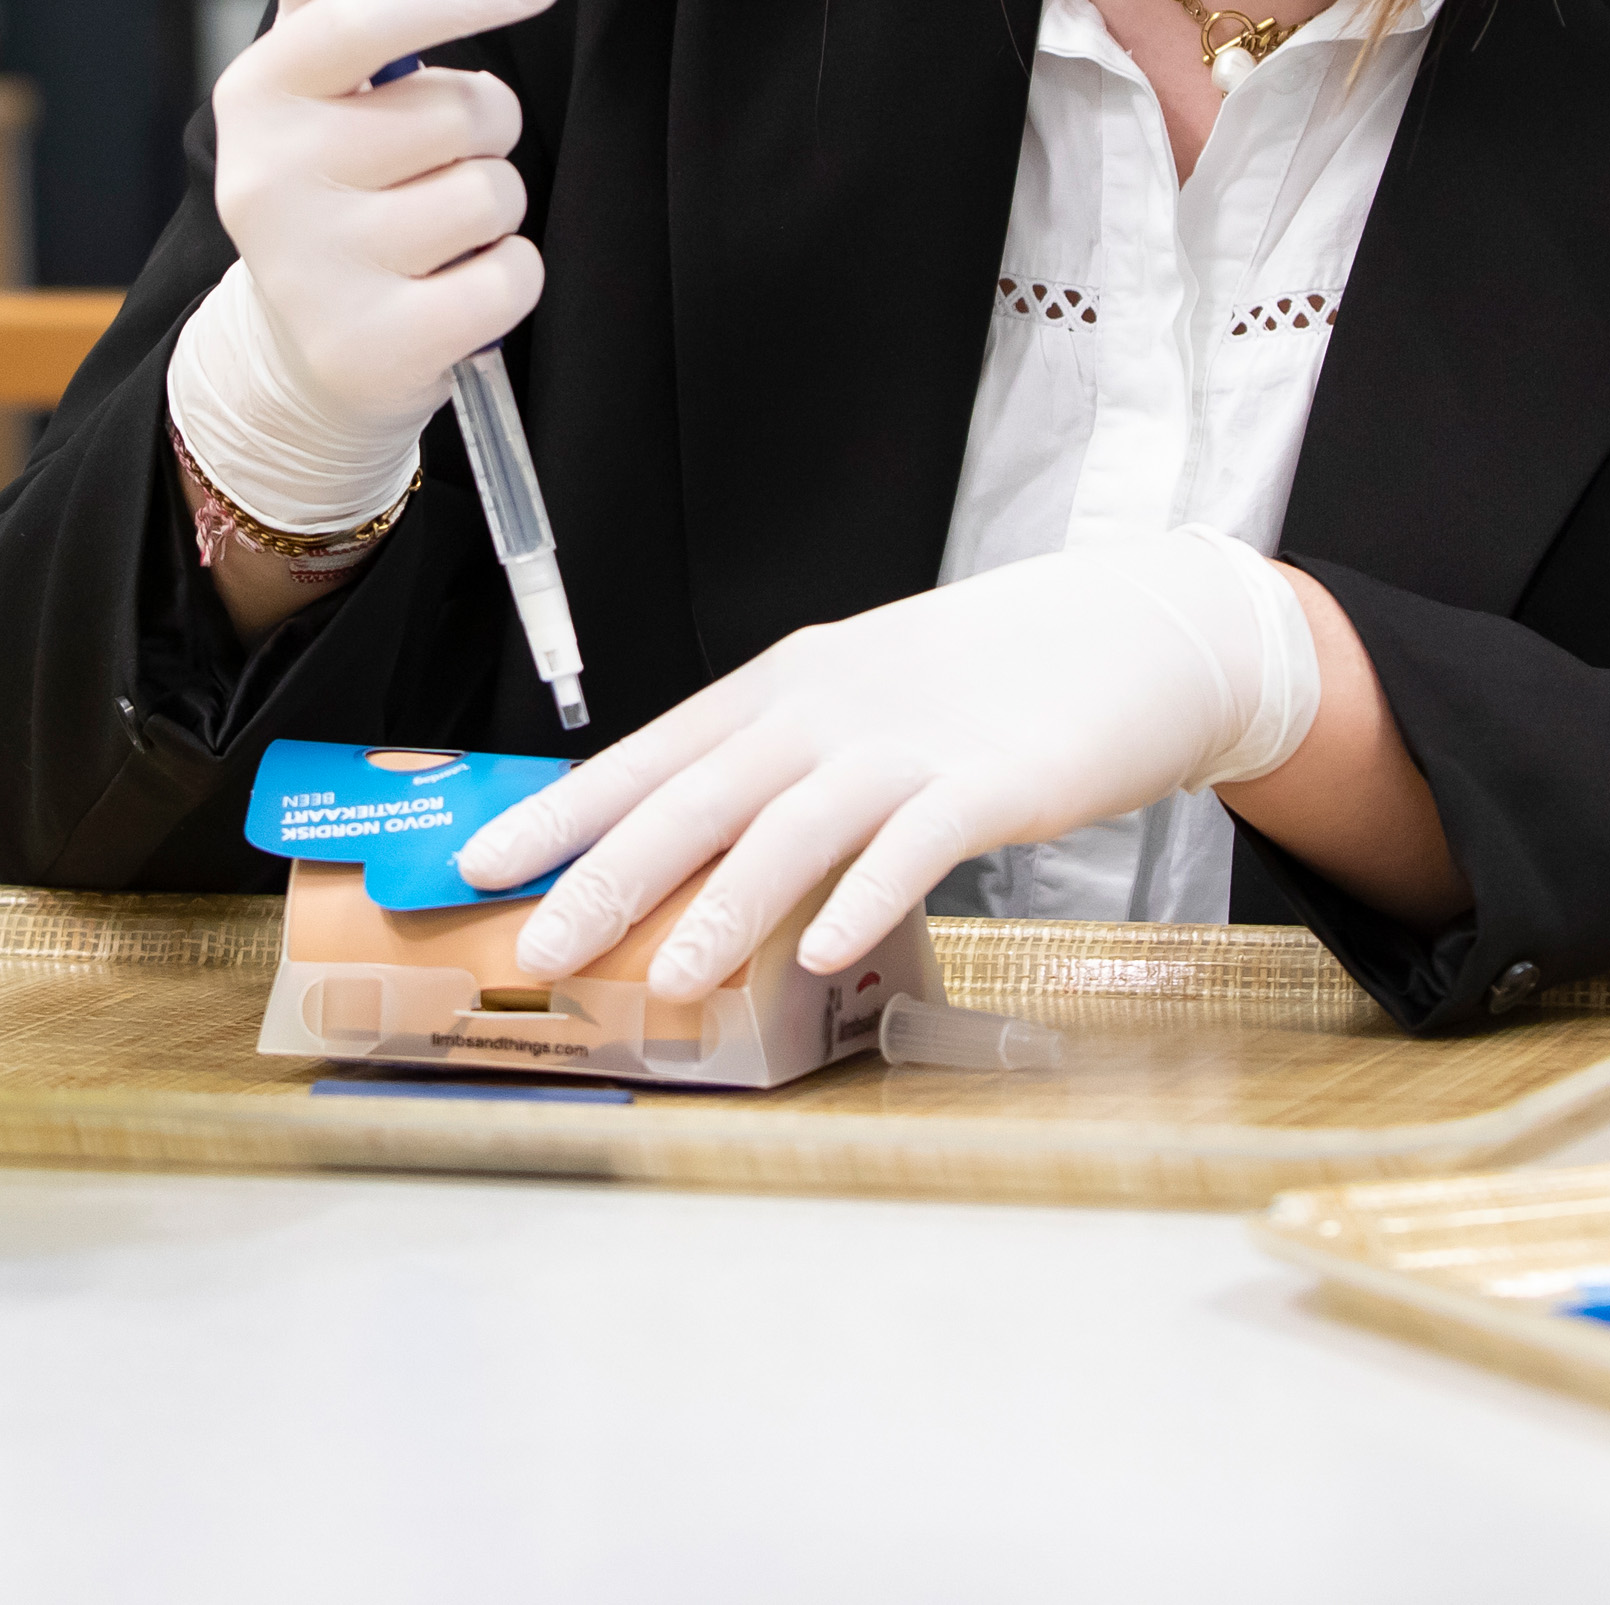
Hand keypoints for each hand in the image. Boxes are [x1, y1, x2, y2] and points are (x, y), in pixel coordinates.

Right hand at [163, 0, 564, 526]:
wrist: (297, 362)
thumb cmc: (330, 189)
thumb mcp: (310, 84)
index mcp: (260, 93)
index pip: (366, 19)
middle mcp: (270, 178)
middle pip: (461, 112)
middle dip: (481, 132)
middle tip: (435, 165)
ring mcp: (314, 270)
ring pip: (492, 195)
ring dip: (493, 212)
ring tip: (434, 236)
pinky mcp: (369, 349)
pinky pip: (508, 278)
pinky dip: (506, 283)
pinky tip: (451, 292)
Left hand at [451, 528, 1319, 999]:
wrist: (1129, 635)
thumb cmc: (980, 680)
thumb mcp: (855, 701)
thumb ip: (775, 763)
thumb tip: (683, 849)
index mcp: (781, 690)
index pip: (650, 755)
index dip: (563, 811)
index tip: (481, 862)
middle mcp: (826, 710)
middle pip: (698, 794)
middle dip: (607, 874)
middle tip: (538, 946)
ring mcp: (909, 743)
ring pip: (795, 825)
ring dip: (726, 904)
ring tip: (671, 975)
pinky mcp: (992, 780)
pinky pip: (916, 843)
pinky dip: (869, 896)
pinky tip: (828, 950)